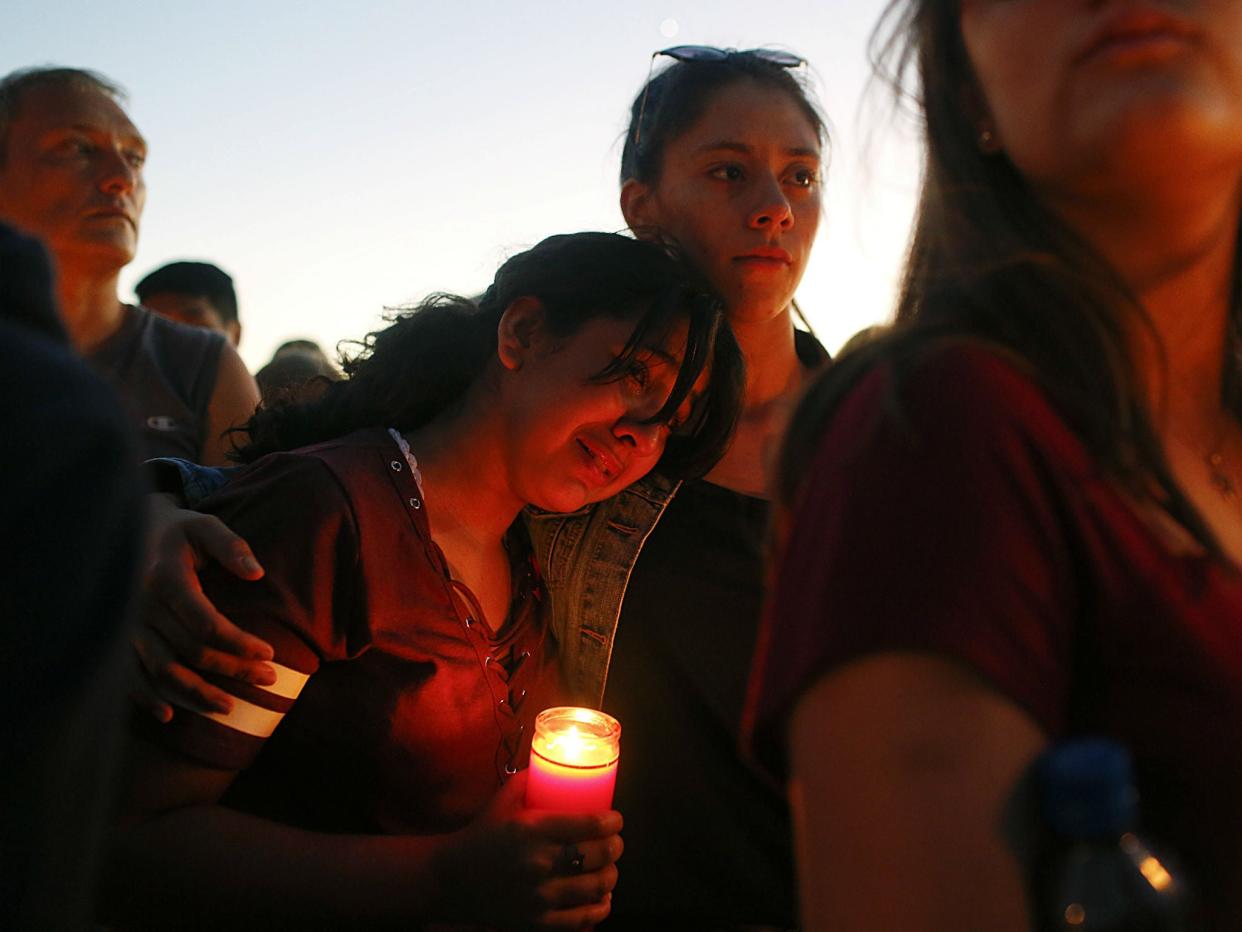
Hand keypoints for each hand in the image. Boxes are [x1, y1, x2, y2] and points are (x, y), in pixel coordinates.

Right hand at [132, 493, 273, 721]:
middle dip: (232, 670)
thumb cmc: (176, 532)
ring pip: (161, 672)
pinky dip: (146, 699)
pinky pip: (128, 677)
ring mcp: (124, 627)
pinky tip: (169, 715)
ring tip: (229, 708)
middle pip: (190, 651)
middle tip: (269, 679)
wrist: (125, 532)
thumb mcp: (205, 526)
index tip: (269, 654)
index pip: (205, 622)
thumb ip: (232, 547)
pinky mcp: (116, 639)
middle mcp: (141, 606)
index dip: (239, 642)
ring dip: (196, 695)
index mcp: (165, 577)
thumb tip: (256, 574)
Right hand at [434, 770, 622, 928]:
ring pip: (596, 887)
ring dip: (611, 876)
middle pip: (599, 855)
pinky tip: (602, 898)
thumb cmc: (483, 833)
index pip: (590, 824)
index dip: (613, 822)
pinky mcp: (536, 922)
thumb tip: (561, 761)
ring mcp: (539, 896)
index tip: (615, 820)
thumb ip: (532, 778)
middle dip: (616, 847)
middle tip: (615, 843)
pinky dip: (599, 908)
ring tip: (610, 869)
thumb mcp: (504, 799)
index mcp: (532, 828)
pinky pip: (582, 919)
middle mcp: (538, 862)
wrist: (451, 879)